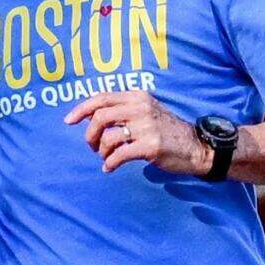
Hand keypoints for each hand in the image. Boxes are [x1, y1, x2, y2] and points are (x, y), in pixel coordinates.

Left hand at [64, 89, 204, 176]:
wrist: (196, 148)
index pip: (101, 98)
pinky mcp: (150, 146)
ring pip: (108, 138)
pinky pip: (119, 155)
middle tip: (91, 146)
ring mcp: (147, 127)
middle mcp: (141, 108)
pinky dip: (110, 163)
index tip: (68, 121)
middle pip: (100, 117)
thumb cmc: (166, 131)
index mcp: (138, 97)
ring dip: (101, 151)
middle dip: (89, 134)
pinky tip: (110, 167)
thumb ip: (122, 109)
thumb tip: (90, 115)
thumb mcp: (146, 111)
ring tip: (106, 157)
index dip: (81, 109)